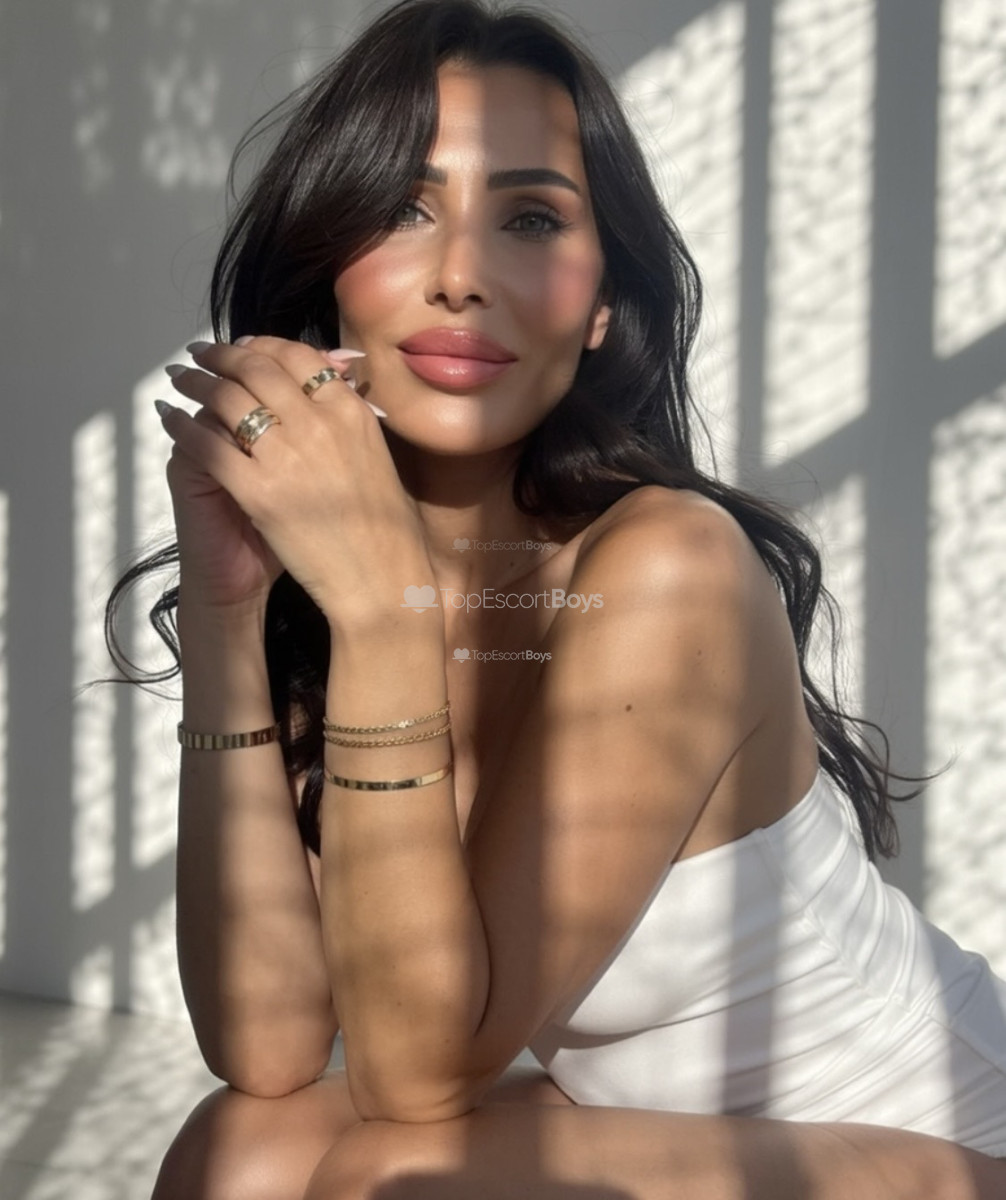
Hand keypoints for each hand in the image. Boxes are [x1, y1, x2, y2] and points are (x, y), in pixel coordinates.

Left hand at [157, 337, 432, 628]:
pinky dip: (183, 427)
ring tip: (181, 378)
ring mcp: (286, 456)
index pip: (298, 357)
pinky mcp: (258, 491)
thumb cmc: (383, 526)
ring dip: (195, 382)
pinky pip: (208, 445)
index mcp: (350, 412)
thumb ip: (350, 415)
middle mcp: (319, 424)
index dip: (263, 346)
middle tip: (201, 353)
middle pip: (257, 369)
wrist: (378, 578)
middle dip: (221, 355)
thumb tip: (336, 374)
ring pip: (226, 399)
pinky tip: (171, 419)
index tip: (244, 347)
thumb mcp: (375, 456)